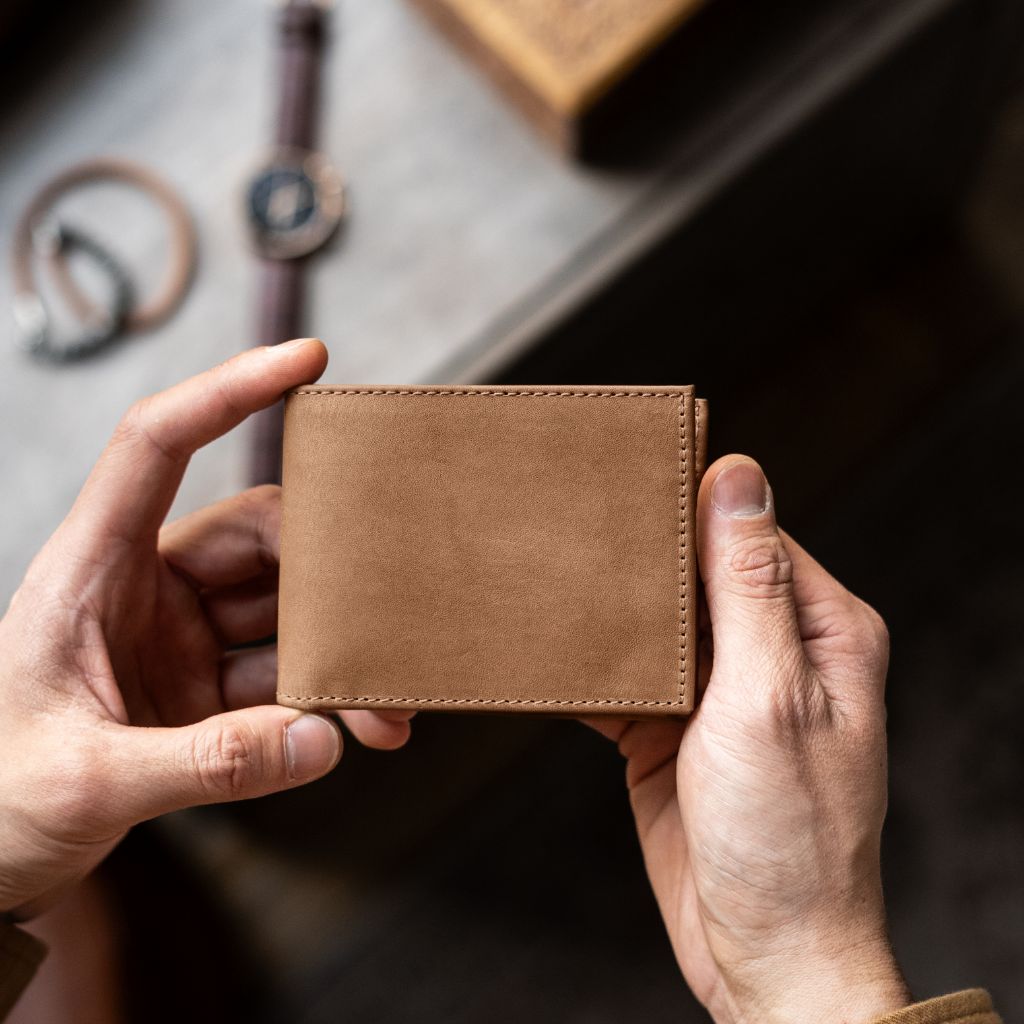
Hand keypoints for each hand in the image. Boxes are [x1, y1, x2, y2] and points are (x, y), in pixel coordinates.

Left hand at [0, 340, 410, 917]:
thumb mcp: (90, 780)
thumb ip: (209, 763)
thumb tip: (322, 741)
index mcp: (90, 569)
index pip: (157, 444)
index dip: (229, 390)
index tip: (307, 360)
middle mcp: (142, 587)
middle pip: (256, 535)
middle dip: (328, 570)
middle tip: (387, 606)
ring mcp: (180, 637)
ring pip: (283, 608)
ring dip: (337, 649)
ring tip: (384, 701)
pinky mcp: (205, 686)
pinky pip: (284, 674)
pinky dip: (325, 698)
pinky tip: (355, 727)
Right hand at [589, 456, 909, 1023]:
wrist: (762, 953)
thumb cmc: (790, 835)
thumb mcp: (769, 696)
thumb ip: (749, 587)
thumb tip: (739, 478)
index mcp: (818, 629)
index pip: (750, 533)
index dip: (693, 499)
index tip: (631, 468)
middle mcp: (771, 652)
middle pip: (696, 572)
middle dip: (640, 552)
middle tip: (570, 516)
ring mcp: (717, 693)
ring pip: (655, 624)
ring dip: (610, 609)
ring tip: (548, 572)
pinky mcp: (670, 731)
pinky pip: (623, 680)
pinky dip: (588, 667)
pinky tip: (549, 648)